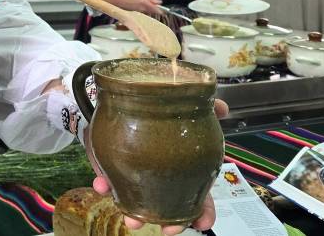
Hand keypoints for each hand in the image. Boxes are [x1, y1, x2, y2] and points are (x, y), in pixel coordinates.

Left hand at [88, 99, 229, 234]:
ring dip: (135, 212)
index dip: (203, 209)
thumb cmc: (158, 109)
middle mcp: (160, 174)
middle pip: (171, 204)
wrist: (125, 100)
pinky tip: (101, 186)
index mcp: (182, 165)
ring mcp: (135, 173)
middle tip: (169, 230)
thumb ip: (204, 107)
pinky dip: (104, 185)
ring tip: (132, 219)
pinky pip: (107, 181)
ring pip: (138, 200)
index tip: (204, 223)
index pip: (199, 193)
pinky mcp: (111, 165)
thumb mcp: (183, 107)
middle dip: (171, 221)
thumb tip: (222, 107)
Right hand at [122, 0, 161, 15]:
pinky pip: (146, 13)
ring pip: (150, 13)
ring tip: (147, 6)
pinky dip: (147, 11)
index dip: (161, 11)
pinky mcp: (139, 14)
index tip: (164, 12)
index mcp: (146, 3)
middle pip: (154, 12)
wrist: (123, 1)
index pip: (156, 9)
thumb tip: (160, 2)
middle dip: (156, 10)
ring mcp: (141, 13)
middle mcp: (144, 9)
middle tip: (157, 8)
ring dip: (151, 10)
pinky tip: (143, 8)